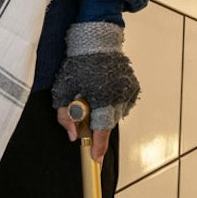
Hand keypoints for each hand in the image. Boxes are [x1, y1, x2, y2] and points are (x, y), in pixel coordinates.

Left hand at [51, 22, 139, 156]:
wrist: (97, 37)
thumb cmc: (79, 61)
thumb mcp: (63, 88)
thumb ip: (65, 115)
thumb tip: (72, 135)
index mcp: (102, 97)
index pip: (101, 129)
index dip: (98, 146)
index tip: (96, 160)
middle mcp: (119, 95)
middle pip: (108, 123)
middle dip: (97, 126)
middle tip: (85, 121)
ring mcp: (128, 90)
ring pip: (116, 114)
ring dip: (104, 114)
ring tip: (92, 98)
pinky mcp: (132, 85)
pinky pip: (122, 103)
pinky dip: (112, 104)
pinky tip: (102, 93)